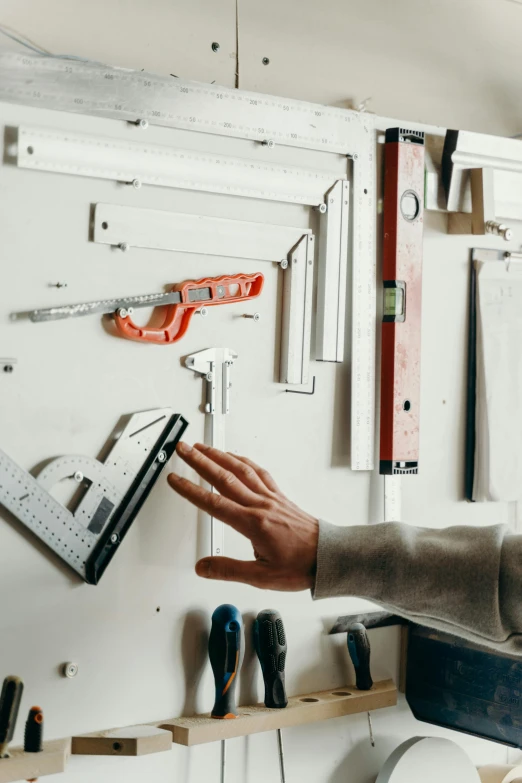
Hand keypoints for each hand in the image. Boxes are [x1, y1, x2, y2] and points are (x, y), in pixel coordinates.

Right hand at [168, 442, 318, 590]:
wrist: (329, 557)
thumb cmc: (301, 566)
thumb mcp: (261, 577)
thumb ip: (228, 570)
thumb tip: (202, 567)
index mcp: (253, 523)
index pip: (214, 503)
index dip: (191, 490)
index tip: (175, 479)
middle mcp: (261, 505)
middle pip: (224, 477)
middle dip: (200, 461)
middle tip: (183, 449)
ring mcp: (271, 498)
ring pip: (241, 470)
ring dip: (220, 455)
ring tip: (204, 447)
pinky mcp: (279, 497)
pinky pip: (259, 473)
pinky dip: (244, 462)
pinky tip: (236, 458)